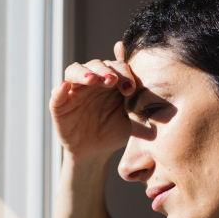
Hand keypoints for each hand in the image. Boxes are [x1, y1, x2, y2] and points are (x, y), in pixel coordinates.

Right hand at [50, 42, 135, 160]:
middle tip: (113, 81)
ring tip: (92, 80)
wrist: (97, 153)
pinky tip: (65, 87)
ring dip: (83, 73)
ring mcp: (74, 92)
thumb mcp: (133, 116)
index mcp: (109, 80)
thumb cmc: (117, 131)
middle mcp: (91, 81)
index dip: (123, 73)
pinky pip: (57, 95)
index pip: (115, 66)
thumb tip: (161, 85)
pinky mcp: (60, 106)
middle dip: (105, 70)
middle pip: (95, 65)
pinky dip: (59, 90)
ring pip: (74, 71)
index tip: (131, 89)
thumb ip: (142, 100)